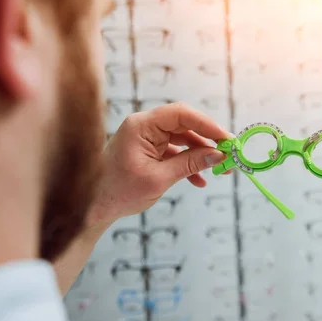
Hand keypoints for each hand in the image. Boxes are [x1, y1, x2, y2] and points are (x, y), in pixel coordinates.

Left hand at [86, 102, 229, 232]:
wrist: (92, 206)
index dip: (207, 124)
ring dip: (201, 154)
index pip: (180, 114)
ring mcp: (147, 137)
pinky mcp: (148, 149)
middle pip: (185, 124)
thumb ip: (190, 164)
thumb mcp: (159, 179)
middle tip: (228, 152)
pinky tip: (199, 180)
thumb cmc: (118, 192)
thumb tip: (218, 155)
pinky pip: (175, 151)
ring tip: (220, 169)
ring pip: (183, 138)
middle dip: (208, 139)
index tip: (226, 139)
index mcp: (141, 126)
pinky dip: (188, 164)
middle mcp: (144, 126)